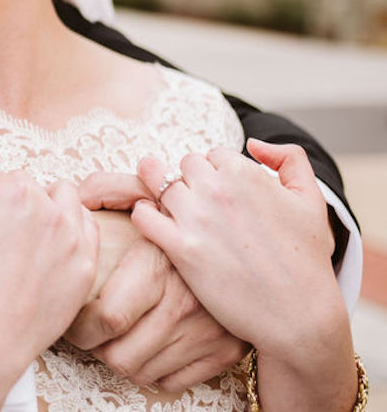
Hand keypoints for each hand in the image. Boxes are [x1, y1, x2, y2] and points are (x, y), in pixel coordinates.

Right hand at [0, 162, 99, 378]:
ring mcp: (74, 240)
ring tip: (21, 231)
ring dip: (43, 205)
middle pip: (26, 185)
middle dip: (5, 200)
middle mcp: (51, 211)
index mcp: (15, 195)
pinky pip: (85, 229)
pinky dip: (68, 229)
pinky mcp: (86, 268)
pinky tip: (46, 246)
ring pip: (63, 199)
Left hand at [70, 171, 246, 389]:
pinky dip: (153, 369)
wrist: (256, 241)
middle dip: (95, 348)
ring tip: (115, 336)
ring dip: (122, 358)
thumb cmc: (188, 217)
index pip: (107, 319)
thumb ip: (108, 189)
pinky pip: (172, 381)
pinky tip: (145, 345)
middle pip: (119, 356)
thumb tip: (74, 195)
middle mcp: (185, 303)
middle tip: (90, 332)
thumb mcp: (148, 191)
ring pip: (141, 372)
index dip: (80, 327)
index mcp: (159, 265)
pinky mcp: (225, 351)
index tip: (73, 319)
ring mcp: (208, 331)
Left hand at [132, 142, 355, 411]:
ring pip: (160, 186)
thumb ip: (290, 159)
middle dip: (192, 183)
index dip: (218, 174)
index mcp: (245, 173)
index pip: (212, 154)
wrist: (299, 315)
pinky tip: (155, 224)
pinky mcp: (181, 249)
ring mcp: (196, 219)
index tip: (226, 196)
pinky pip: (143, 216)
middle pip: (184, 167)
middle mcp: (217, 190)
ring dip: (167, 198)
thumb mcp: (312, 200)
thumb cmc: (307, 259)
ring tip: (179, 216)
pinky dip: (143, 216)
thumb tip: (252, 142)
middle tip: (204, 208)